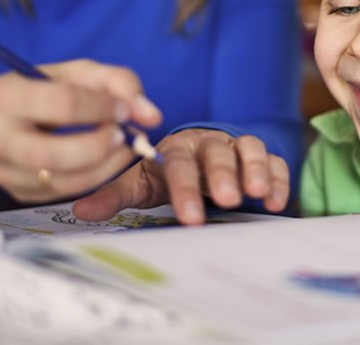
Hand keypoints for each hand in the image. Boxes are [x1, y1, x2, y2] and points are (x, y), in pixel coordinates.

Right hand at [0, 59, 161, 202]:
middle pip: (55, 154)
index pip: (62, 103)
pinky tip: (105, 162)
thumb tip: (150, 113)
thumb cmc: (33, 91)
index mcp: (2, 96)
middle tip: (124, 135)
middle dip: (100, 146)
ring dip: (104, 168)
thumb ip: (114, 82)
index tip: (125, 108)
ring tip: (123, 149)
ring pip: (60, 182)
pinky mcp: (15, 192)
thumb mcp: (69, 73)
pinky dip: (92, 179)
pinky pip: (60, 194)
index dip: (103, 107)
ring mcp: (0, 171)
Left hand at [71, 128, 289, 224]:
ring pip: (250, 150)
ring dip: (256, 170)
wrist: (199, 155)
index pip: (179, 165)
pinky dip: (279, 177)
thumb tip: (80, 211)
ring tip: (259, 193)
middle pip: (216, 153)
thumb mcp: (141, 182)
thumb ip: (115, 195)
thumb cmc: (168, 171)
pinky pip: (275, 160)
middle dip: (223, 175)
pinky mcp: (261, 155)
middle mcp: (208, 143)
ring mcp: (236, 146)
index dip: (185, 189)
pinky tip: (278, 201)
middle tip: (228, 200)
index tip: (190, 218)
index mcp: (177, 148)